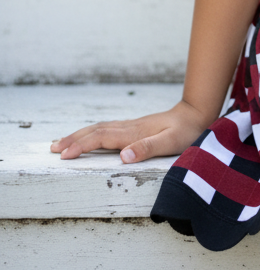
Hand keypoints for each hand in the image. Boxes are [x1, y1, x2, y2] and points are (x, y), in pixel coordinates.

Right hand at [50, 99, 210, 164]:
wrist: (197, 113)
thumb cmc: (186, 131)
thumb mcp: (171, 142)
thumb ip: (148, 148)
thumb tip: (123, 156)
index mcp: (134, 133)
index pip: (101, 138)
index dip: (82, 146)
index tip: (64, 155)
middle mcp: (129, 128)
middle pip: (95, 131)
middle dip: (73, 140)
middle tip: (52, 149)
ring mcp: (131, 126)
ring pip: (99, 128)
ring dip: (79, 135)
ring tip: (61, 143)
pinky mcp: (134, 128)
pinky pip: (107, 129)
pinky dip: (92, 133)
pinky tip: (88, 136)